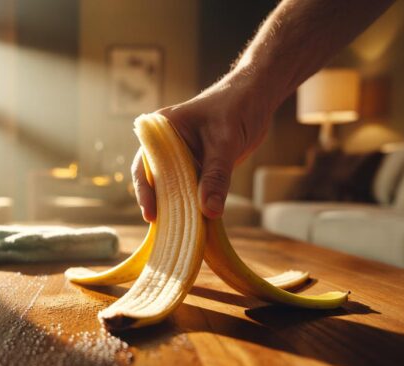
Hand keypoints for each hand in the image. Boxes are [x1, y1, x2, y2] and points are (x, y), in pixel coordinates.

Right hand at [131, 80, 271, 220]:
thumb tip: (210, 211)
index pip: (145, 165)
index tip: (151, 215)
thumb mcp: (225, 142)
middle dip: (162, 204)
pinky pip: (192, 189)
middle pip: (157, 181)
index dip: (146, 192)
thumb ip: (217, 176)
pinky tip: (201, 222)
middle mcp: (167, 146)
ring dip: (180, 207)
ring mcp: (183, 157)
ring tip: (182, 231)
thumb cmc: (237, 107)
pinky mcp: (199, 166)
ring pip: (175, 187)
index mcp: (162, 131)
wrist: (257, 96)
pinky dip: (196, 204)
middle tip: (167, 230)